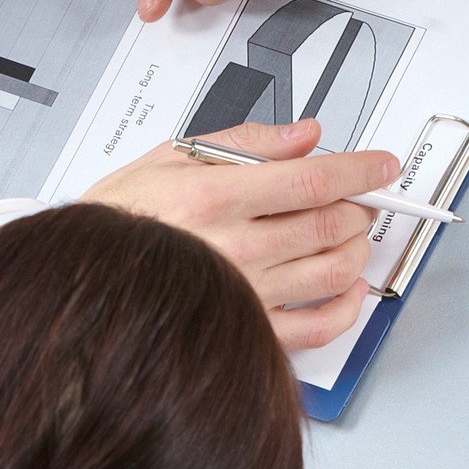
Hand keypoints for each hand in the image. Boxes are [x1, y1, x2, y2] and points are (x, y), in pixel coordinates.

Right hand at [79, 118, 394, 346]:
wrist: (85, 278)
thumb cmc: (121, 219)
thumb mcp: (171, 157)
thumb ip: (246, 143)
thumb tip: (305, 135)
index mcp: (214, 197)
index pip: (313, 180)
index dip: (360, 170)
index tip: (383, 165)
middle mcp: (232, 247)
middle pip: (330, 223)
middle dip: (358, 205)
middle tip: (359, 198)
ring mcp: (242, 294)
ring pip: (333, 271)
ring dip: (357, 249)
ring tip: (350, 236)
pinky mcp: (246, 334)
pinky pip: (317, 327)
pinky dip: (346, 307)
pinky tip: (347, 288)